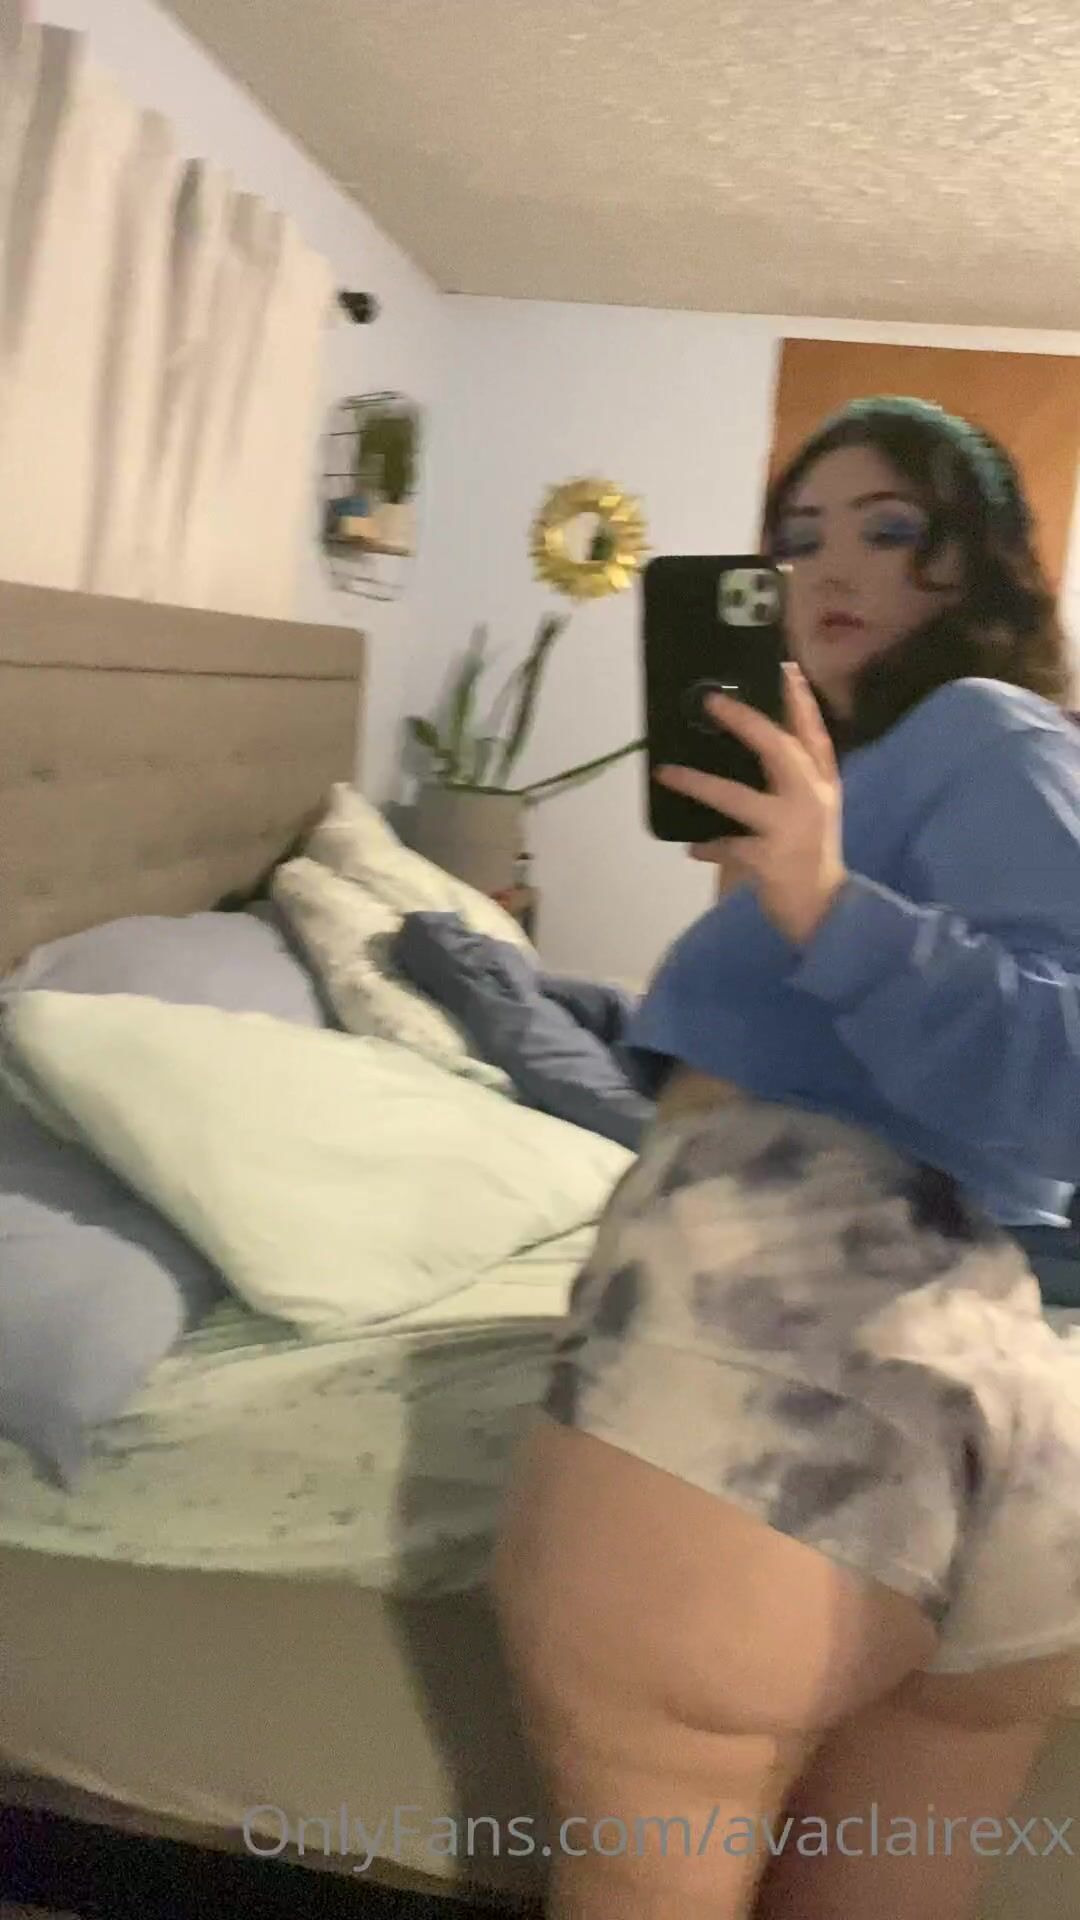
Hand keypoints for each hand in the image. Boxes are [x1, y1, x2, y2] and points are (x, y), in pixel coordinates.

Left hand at [656, 663, 847, 945]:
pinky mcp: (770, 859)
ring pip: (738, 798)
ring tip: (667, 772)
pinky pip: (728, 846)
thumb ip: (790, 781)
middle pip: (778, 749)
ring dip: (699, 784)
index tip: (784, 666)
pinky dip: (710, 846)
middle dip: (745, 722)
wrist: (826, 910)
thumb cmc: (812, 854)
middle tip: (713, 701)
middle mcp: (811, 798)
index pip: (814, 732)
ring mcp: (790, 828)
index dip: (800, 700)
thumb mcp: (813, 811)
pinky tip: (693, 847)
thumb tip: (745, 746)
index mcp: (823, 783)